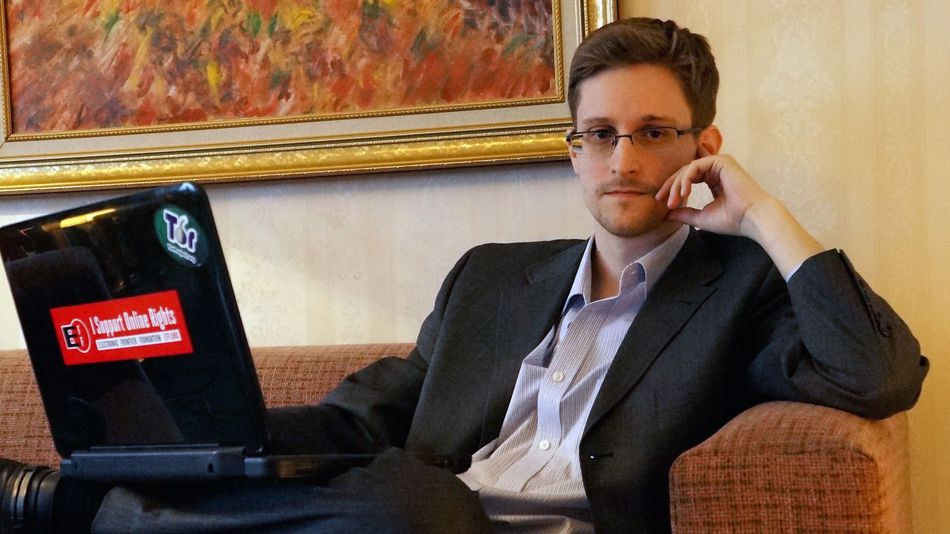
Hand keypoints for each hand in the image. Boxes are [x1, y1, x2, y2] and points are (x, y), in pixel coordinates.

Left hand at [655, 154, 769, 238]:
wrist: (753, 218)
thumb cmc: (733, 220)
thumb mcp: (702, 218)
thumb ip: (685, 214)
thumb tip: (667, 215)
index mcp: (714, 181)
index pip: (688, 180)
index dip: (673, 190)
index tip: (662, 203)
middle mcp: (717, 170)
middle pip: (685, 172)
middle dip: (671, 186)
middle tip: (660, 199)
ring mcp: (720, 164)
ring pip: (688, 168)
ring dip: (677, 184)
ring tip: (673, 200)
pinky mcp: (722, 161)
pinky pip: (696, 166)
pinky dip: (686, 178)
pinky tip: (684, 192)